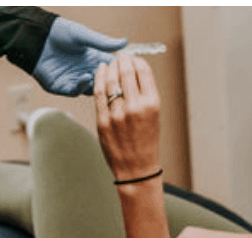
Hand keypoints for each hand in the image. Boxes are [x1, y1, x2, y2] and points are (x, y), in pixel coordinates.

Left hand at [33, 18, 127, 95]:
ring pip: (90, 90)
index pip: (111, 68)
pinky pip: (73, 91)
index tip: (128, 69)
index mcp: (93, 60)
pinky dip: (80, 87)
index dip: (119, 70)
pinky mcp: (61, 87)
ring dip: (96, 86)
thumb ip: (103, 42)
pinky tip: (85, 78)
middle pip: (103, 83)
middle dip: (109, 81)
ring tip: (100, 78)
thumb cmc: (60, 33)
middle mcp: (85, 71)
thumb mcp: (83, 36)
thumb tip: (125, 42)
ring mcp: (73, 80)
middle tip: (117, 79)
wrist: (38, 38)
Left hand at [94, 53, 160, 182]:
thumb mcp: (154, 115)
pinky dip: (98, 78)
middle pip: (126, 73)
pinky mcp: (103, 120)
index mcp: (152, 104)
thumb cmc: (147, 142)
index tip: (133, 57)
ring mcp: (117, 114)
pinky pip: (98, 94)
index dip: (137, 60)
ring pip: (111, 80)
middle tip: (121, 55)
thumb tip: (135, 71)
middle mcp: (135, 107)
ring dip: (110, 67)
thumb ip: (145, 94)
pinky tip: (100, 71)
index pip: (143, 72)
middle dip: (123, 60)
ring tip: (110, 62)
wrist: (136, 167)